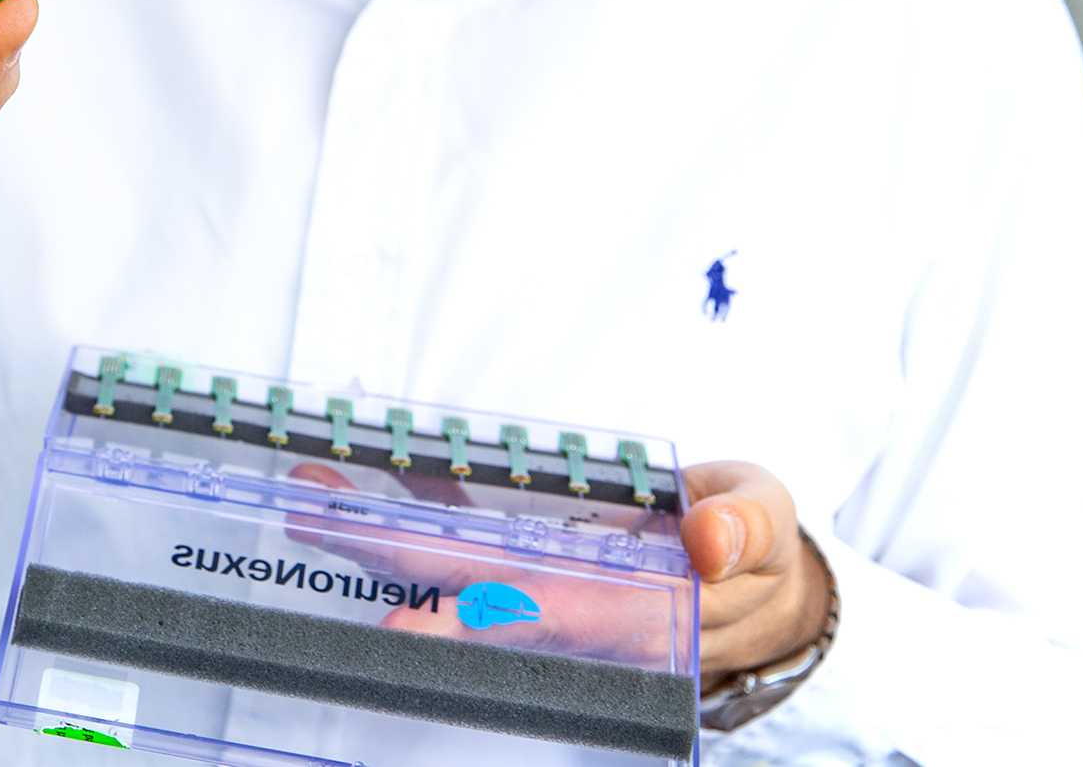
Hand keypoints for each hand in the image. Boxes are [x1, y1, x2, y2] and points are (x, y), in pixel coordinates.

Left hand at [283, 458, 830, 683]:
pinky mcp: (537, 552)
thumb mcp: (770, 532)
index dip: (467, 622)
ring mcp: (546, 582)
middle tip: (313, 512)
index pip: (539, 619)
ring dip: (380, 527)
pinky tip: (378, 460)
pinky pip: (469, 523)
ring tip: (312, 486)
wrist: (755, 585)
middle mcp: (572, 608)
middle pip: (465, 588)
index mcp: (630, 614)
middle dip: (386, 554)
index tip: (399, 622)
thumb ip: (746, 531)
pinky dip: (423, 495)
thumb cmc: (756, 554)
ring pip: (451, 560)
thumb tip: (707, 539)